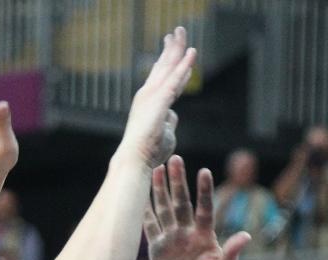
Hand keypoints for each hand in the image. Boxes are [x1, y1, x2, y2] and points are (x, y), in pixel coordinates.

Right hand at [117, 27, 196, 167]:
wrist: (135, 159)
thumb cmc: (148, 152)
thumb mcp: (163, 132)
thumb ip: (169, 120)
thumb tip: (173, 115)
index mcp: (149, 102)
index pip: (162, 78)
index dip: (169, 63)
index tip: (175, 51)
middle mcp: (148, 94)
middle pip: (163, 66)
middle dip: (171, 48)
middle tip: (176, 32)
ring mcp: (152, 96)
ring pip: (168, 67)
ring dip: (177, 48)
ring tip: (182, 32)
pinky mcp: (160, 100)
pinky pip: (175, 79)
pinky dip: (184, 65)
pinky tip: (192, 53)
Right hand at [143, 155, 251, 259]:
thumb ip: (232, 253)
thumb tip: (246, 236)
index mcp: (205, 234)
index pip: (204, 208)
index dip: (204, 191)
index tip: (204, 171)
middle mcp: (187, 231)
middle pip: (181, 202)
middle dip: (177, 181)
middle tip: (174, 158)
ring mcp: (171, 238)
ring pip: (164, 210)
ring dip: (160, 190)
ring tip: (155, 169)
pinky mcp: (158, 249)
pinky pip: (149, 228)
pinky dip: (144, 214)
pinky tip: (138, 197)